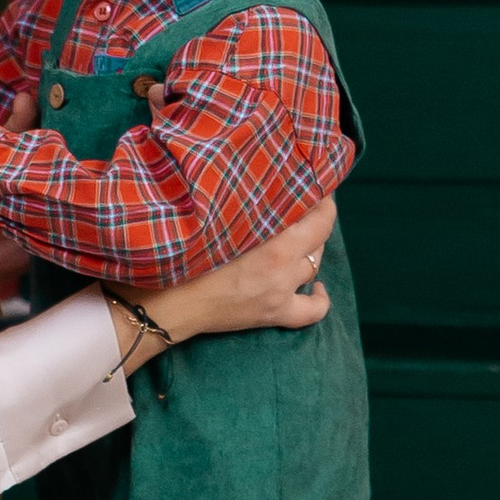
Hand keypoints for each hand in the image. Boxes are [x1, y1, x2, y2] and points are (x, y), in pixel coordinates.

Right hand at [148, 197, 338, 348]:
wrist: (174, 303)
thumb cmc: (189, 255)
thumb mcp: (222, 221)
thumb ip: (251, 207)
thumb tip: (269, 186)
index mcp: (275, 245)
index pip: (320, 219)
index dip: (325, 199)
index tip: (317, 183)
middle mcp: (285, 270)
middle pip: (319, 240)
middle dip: (316, 219)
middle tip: (305, 203)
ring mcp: (282, 294)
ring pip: (314, 267)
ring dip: (311, 250)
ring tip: (302, 237)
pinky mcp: (275, 315)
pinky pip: (311, 311)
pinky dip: (320, 298)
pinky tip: (318, 286)